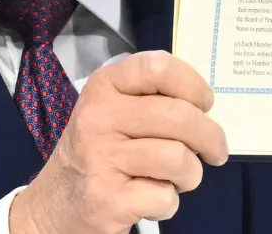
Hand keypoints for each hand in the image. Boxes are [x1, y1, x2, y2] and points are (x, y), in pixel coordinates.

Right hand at [9, 51, 228, 233]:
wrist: (55, 204)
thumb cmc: (100, 150)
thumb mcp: (116, 110)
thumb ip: (155, 99)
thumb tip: (207, 108)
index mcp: (105, 86)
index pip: (158, 67)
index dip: (193, 85)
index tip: (205, 104)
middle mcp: (98, 117)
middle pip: (179, 116)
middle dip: (210, 137)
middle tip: (216, 151)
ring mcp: (99, 158)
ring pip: (178, 158)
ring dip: (190, 174)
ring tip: (177, 178)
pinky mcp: (105, 199)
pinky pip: (164, 196)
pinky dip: (168, 203)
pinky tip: (151, 200)